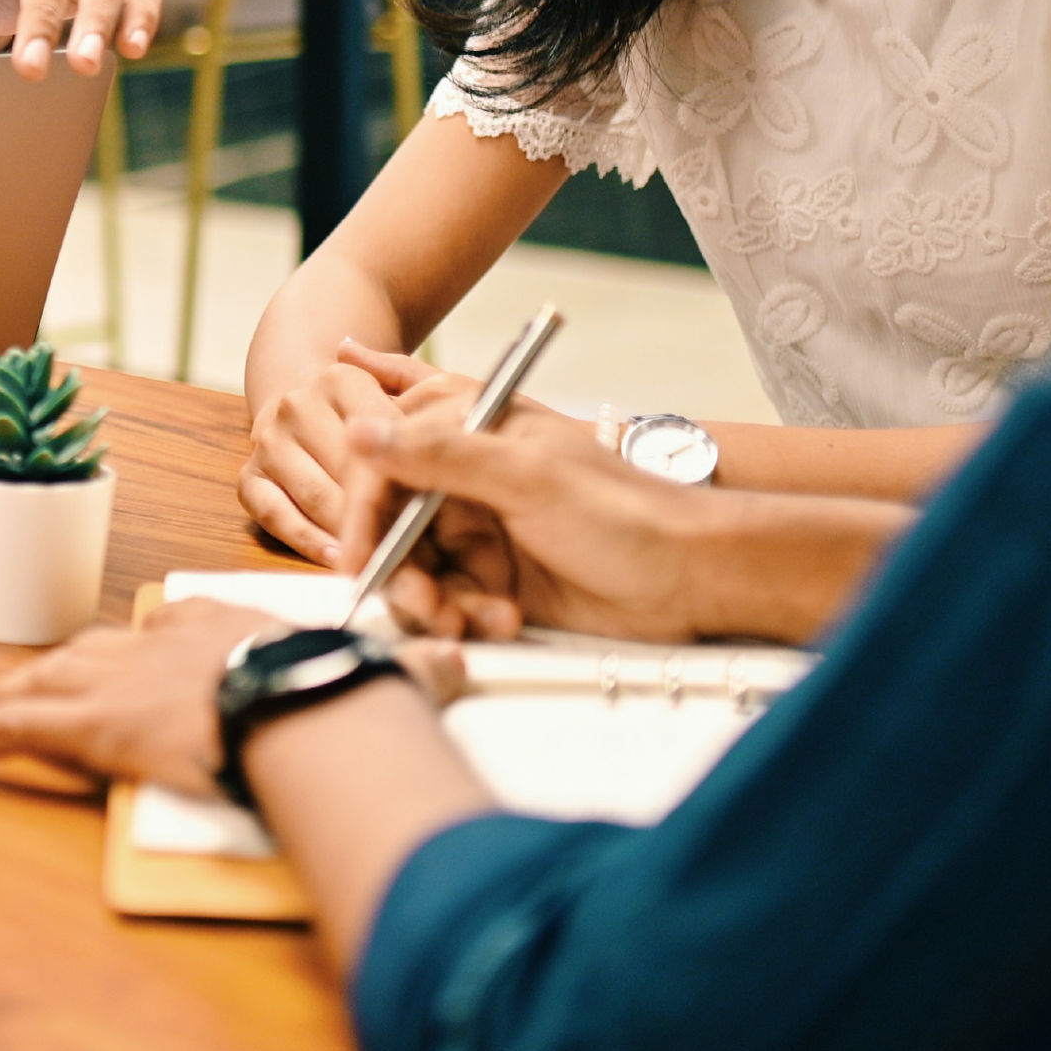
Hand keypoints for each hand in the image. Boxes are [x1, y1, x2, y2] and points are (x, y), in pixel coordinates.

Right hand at [0, 597, 244, 793]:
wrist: (293, 702)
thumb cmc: (242, 766)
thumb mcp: (180, 797)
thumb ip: (146, 785)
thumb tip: (125, 795)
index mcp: (101, 723)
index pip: (15, 727)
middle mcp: (116, 678)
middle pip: (40, 680)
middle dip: (0, 694)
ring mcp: (158, 643)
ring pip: (88, 647)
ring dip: (57, 663)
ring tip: (43, 673)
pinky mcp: (202, 620)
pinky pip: (159, 620)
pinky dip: (142, 632)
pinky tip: (143, 635)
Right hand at [240, 341, 434, 560]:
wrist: (311, 411)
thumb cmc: (379, 415)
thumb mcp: (414, 396)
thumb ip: (430, 406)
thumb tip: (444, 428)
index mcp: (340, 379)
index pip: (377, 435)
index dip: (404, 476)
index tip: (431, 512)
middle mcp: (296, 404)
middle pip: (345, 469)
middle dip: (382, 512)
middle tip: (415, 547)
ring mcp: (267, 441)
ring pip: (314, 497)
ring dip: (350, 532)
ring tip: (384, 558)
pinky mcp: (248, 477)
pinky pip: (275, 516)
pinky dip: (307, 541)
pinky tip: (337, 557)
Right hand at [336, 396, 714, 642]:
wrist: (694, 577)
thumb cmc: (623, 513)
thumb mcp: (526, 478)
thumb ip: (439, 455)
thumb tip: (359, 430)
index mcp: (469, 430)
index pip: (383, 464)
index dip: (363, 513)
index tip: (357, 557)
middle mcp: (465, 477)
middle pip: (391, 525)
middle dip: (400, 570)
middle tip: (424, 606)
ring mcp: (480, 529)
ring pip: (416, 570)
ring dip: (432, 602)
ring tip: (468, 621)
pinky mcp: (495, 578)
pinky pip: (450, 601)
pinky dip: (467, 617)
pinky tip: (506, 620)